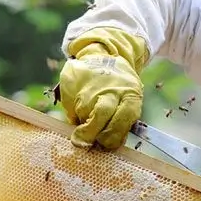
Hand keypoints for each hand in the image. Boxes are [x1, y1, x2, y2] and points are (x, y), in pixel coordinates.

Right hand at [57, 27, 148, 149]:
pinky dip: (74, 112)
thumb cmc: (119, 88)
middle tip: (87, 142)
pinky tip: (79, 105)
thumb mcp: (129, 99)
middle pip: (100, 115)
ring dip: (82, 122)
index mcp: (130, 95)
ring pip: (82, 113)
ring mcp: (89, 86)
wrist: (102, 55)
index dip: (112, 137)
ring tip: (87, 117)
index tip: (103, 145)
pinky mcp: (71, 83)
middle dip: (92, 134)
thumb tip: (107, 145)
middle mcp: (110, 90)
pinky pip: (70, 107)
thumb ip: (120, 121)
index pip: (123, 120)